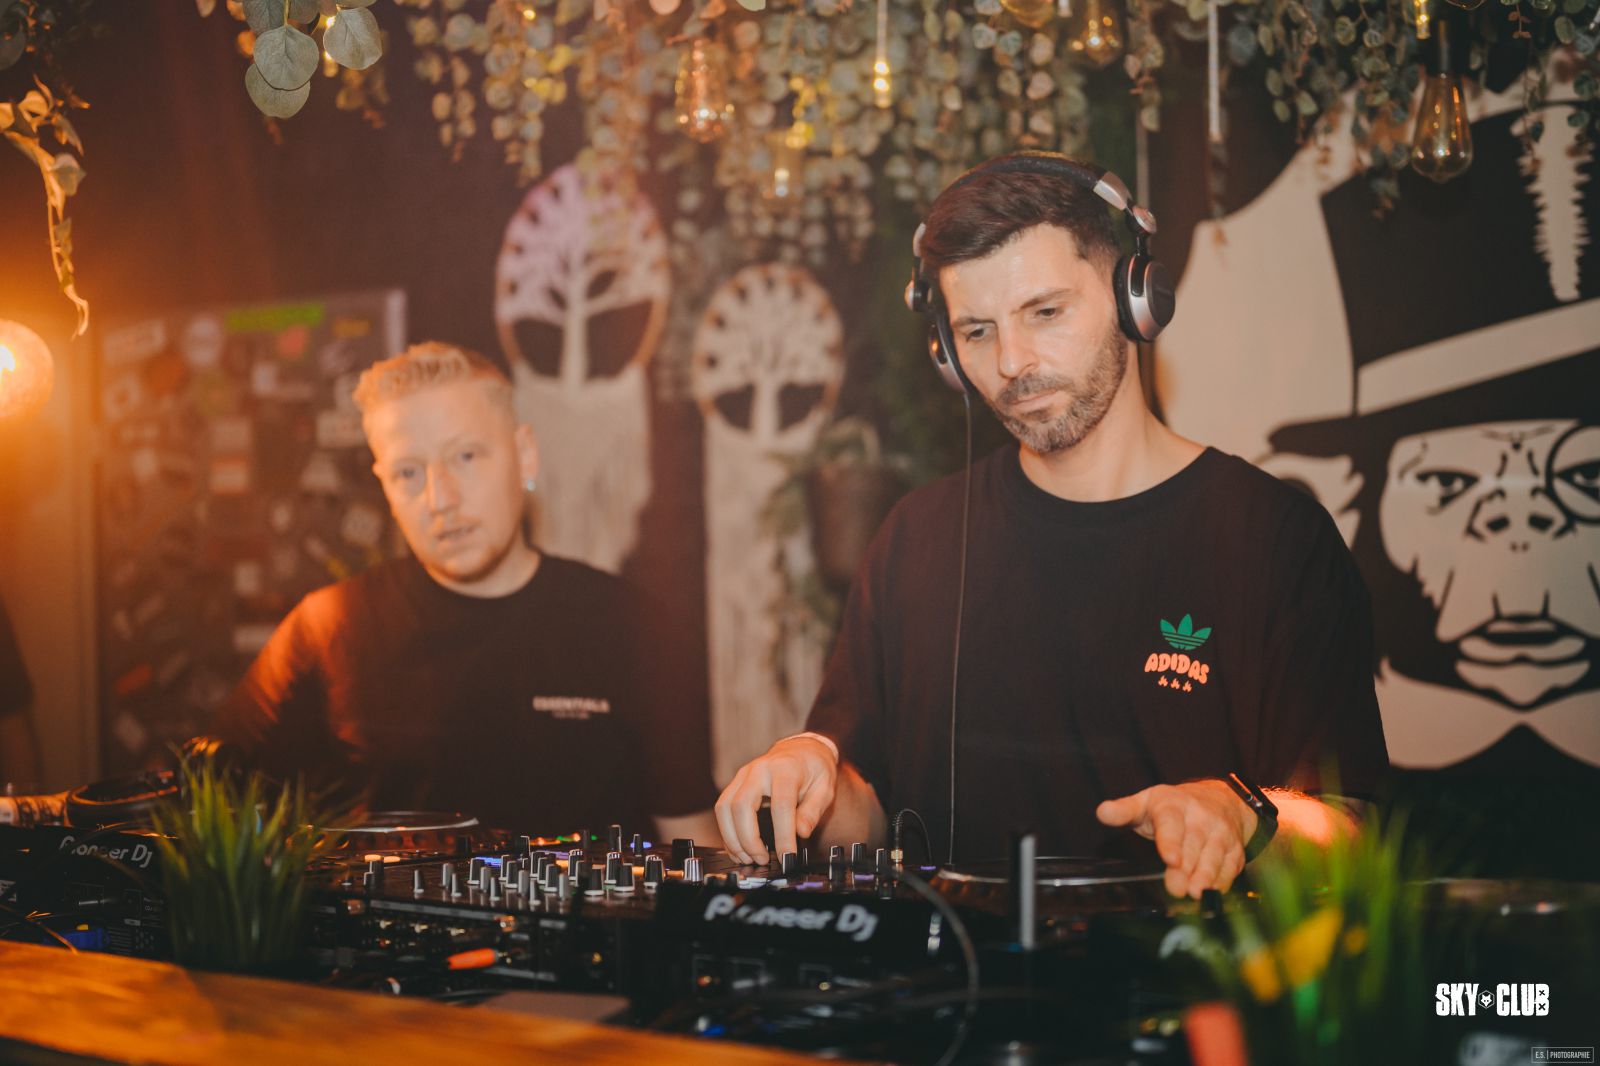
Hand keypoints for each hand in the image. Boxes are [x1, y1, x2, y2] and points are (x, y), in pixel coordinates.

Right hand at [714, 736, 837, 865]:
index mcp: (785, 769)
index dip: (783, 835)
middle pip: (742, 806)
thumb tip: (801, 833)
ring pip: (725, 808)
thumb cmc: (813, 768)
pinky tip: (738, 848)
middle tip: (762, 859)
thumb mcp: (825, 788)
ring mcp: (743, 775)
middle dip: (748, 839)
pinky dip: (727, 832)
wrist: (802, 750)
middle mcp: (759, 770)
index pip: (780, 805)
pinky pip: (723, 809)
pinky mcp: (735, 784)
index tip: (787, 855)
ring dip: (732, 838)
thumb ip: (813, 811)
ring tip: (747, 858)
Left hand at [1095, 780, 1254, 898]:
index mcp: (1174, 805)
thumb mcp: (1146, 802)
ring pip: (1214, 857)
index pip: (1172, 824)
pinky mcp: (1234, 850)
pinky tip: (1213, 894)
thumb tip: (1102, 812)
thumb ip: (1123, 811)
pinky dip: (1222, 881)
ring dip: (1206, 877)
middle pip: (1193, 845)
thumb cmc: (1173, 807)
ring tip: (1196, 893)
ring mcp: (1221, 834)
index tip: (1170, 859)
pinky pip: (1230, 867)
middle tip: (1176, 888)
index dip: (1171, 842)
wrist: (1219, 800)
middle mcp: (1201, 818)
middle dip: (1186, 868)